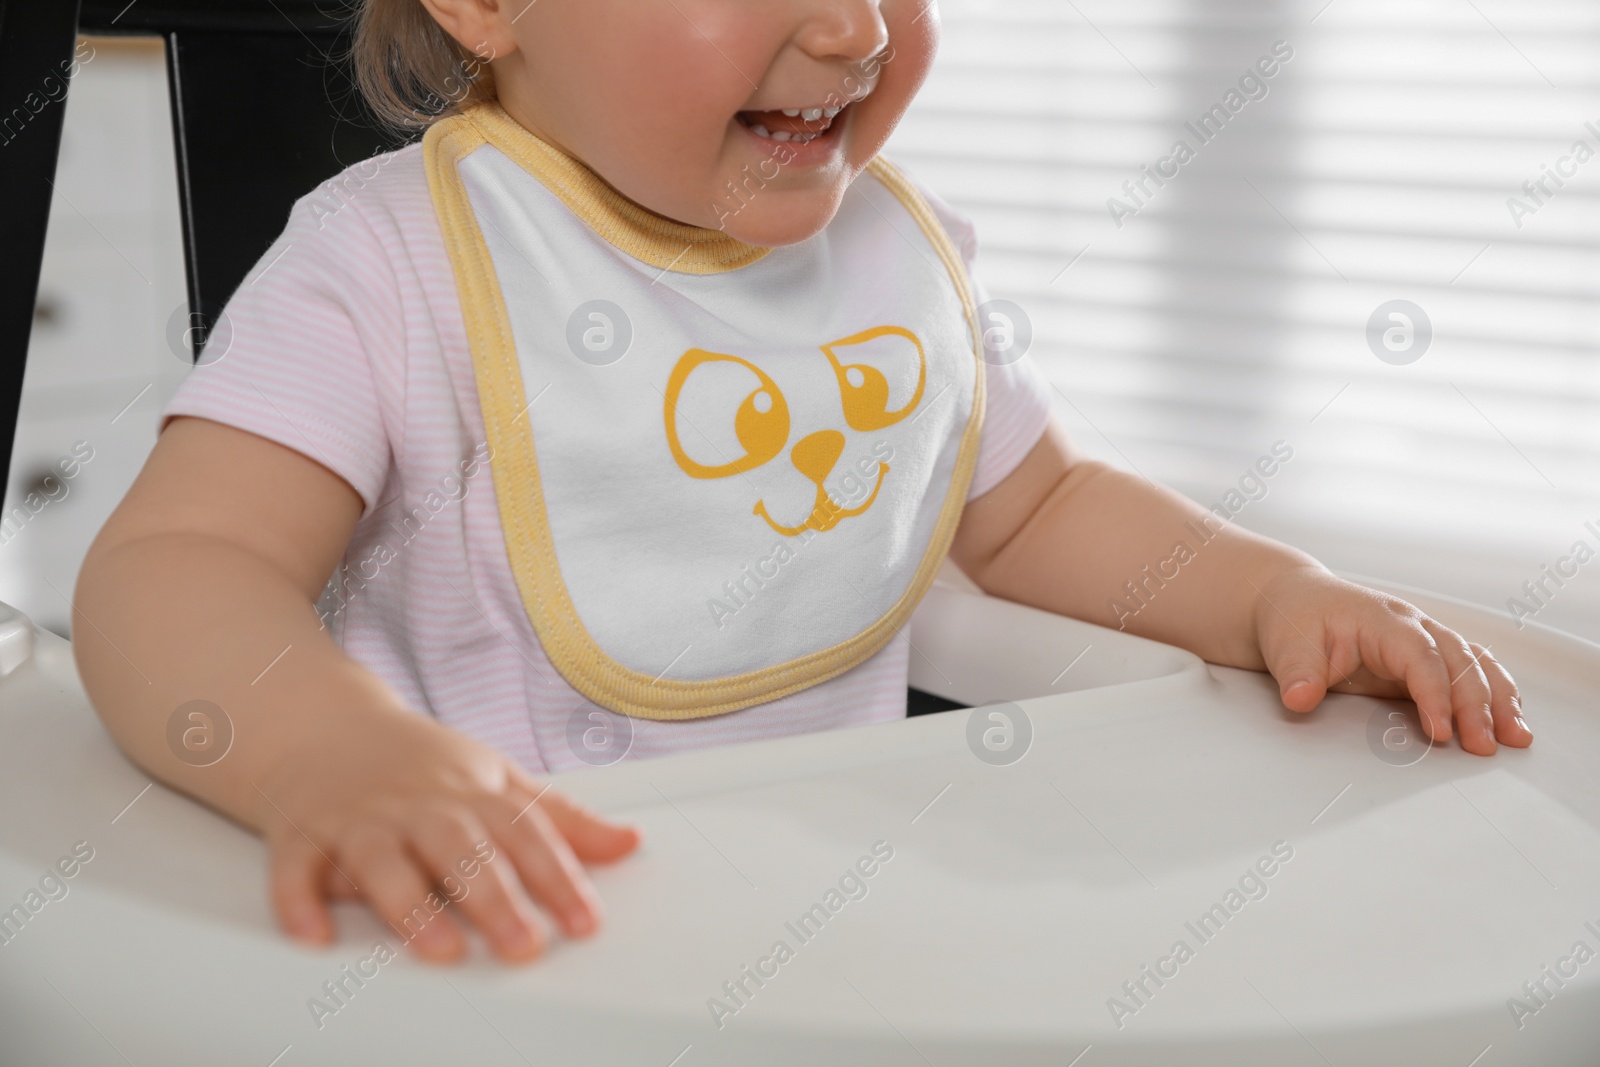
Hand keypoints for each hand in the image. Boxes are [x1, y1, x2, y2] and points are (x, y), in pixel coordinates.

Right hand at [252, 707, 640, 962]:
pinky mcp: (302, 835)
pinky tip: (314, 936)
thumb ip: (561, 819)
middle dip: (493, 897)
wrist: (322, 725)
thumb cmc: (420, 764)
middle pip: (460, 849)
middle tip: (524, 944)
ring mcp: (359, 820)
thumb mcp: (497, 779)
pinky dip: (300, 902)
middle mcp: (419, 806)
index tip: (585, 922)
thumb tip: (628, 843)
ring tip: (441, 950)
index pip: (524, 835)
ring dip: (410, 907)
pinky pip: (296, 869)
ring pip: (383, 862)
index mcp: (471, 793)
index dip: (559, 877)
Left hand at [1250, 566, 1531, 755]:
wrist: (1296, 601)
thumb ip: (1297, 673)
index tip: (1439, 731)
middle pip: (1458, 660)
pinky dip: (1495, 693)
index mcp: (1382, 619)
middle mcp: (1413, 625)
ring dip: (1499, 699)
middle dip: (1475, 704)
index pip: (1420, 655)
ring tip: (1515, 738)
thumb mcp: (1286, 645)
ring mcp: (1425, 639)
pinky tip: (1510, 721)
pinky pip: (1472, 669)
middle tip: (1483, 746)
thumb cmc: (1295, 619)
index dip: (1434, 693)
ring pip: (1476, 663)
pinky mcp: (1428, 657)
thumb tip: (1300, 699)